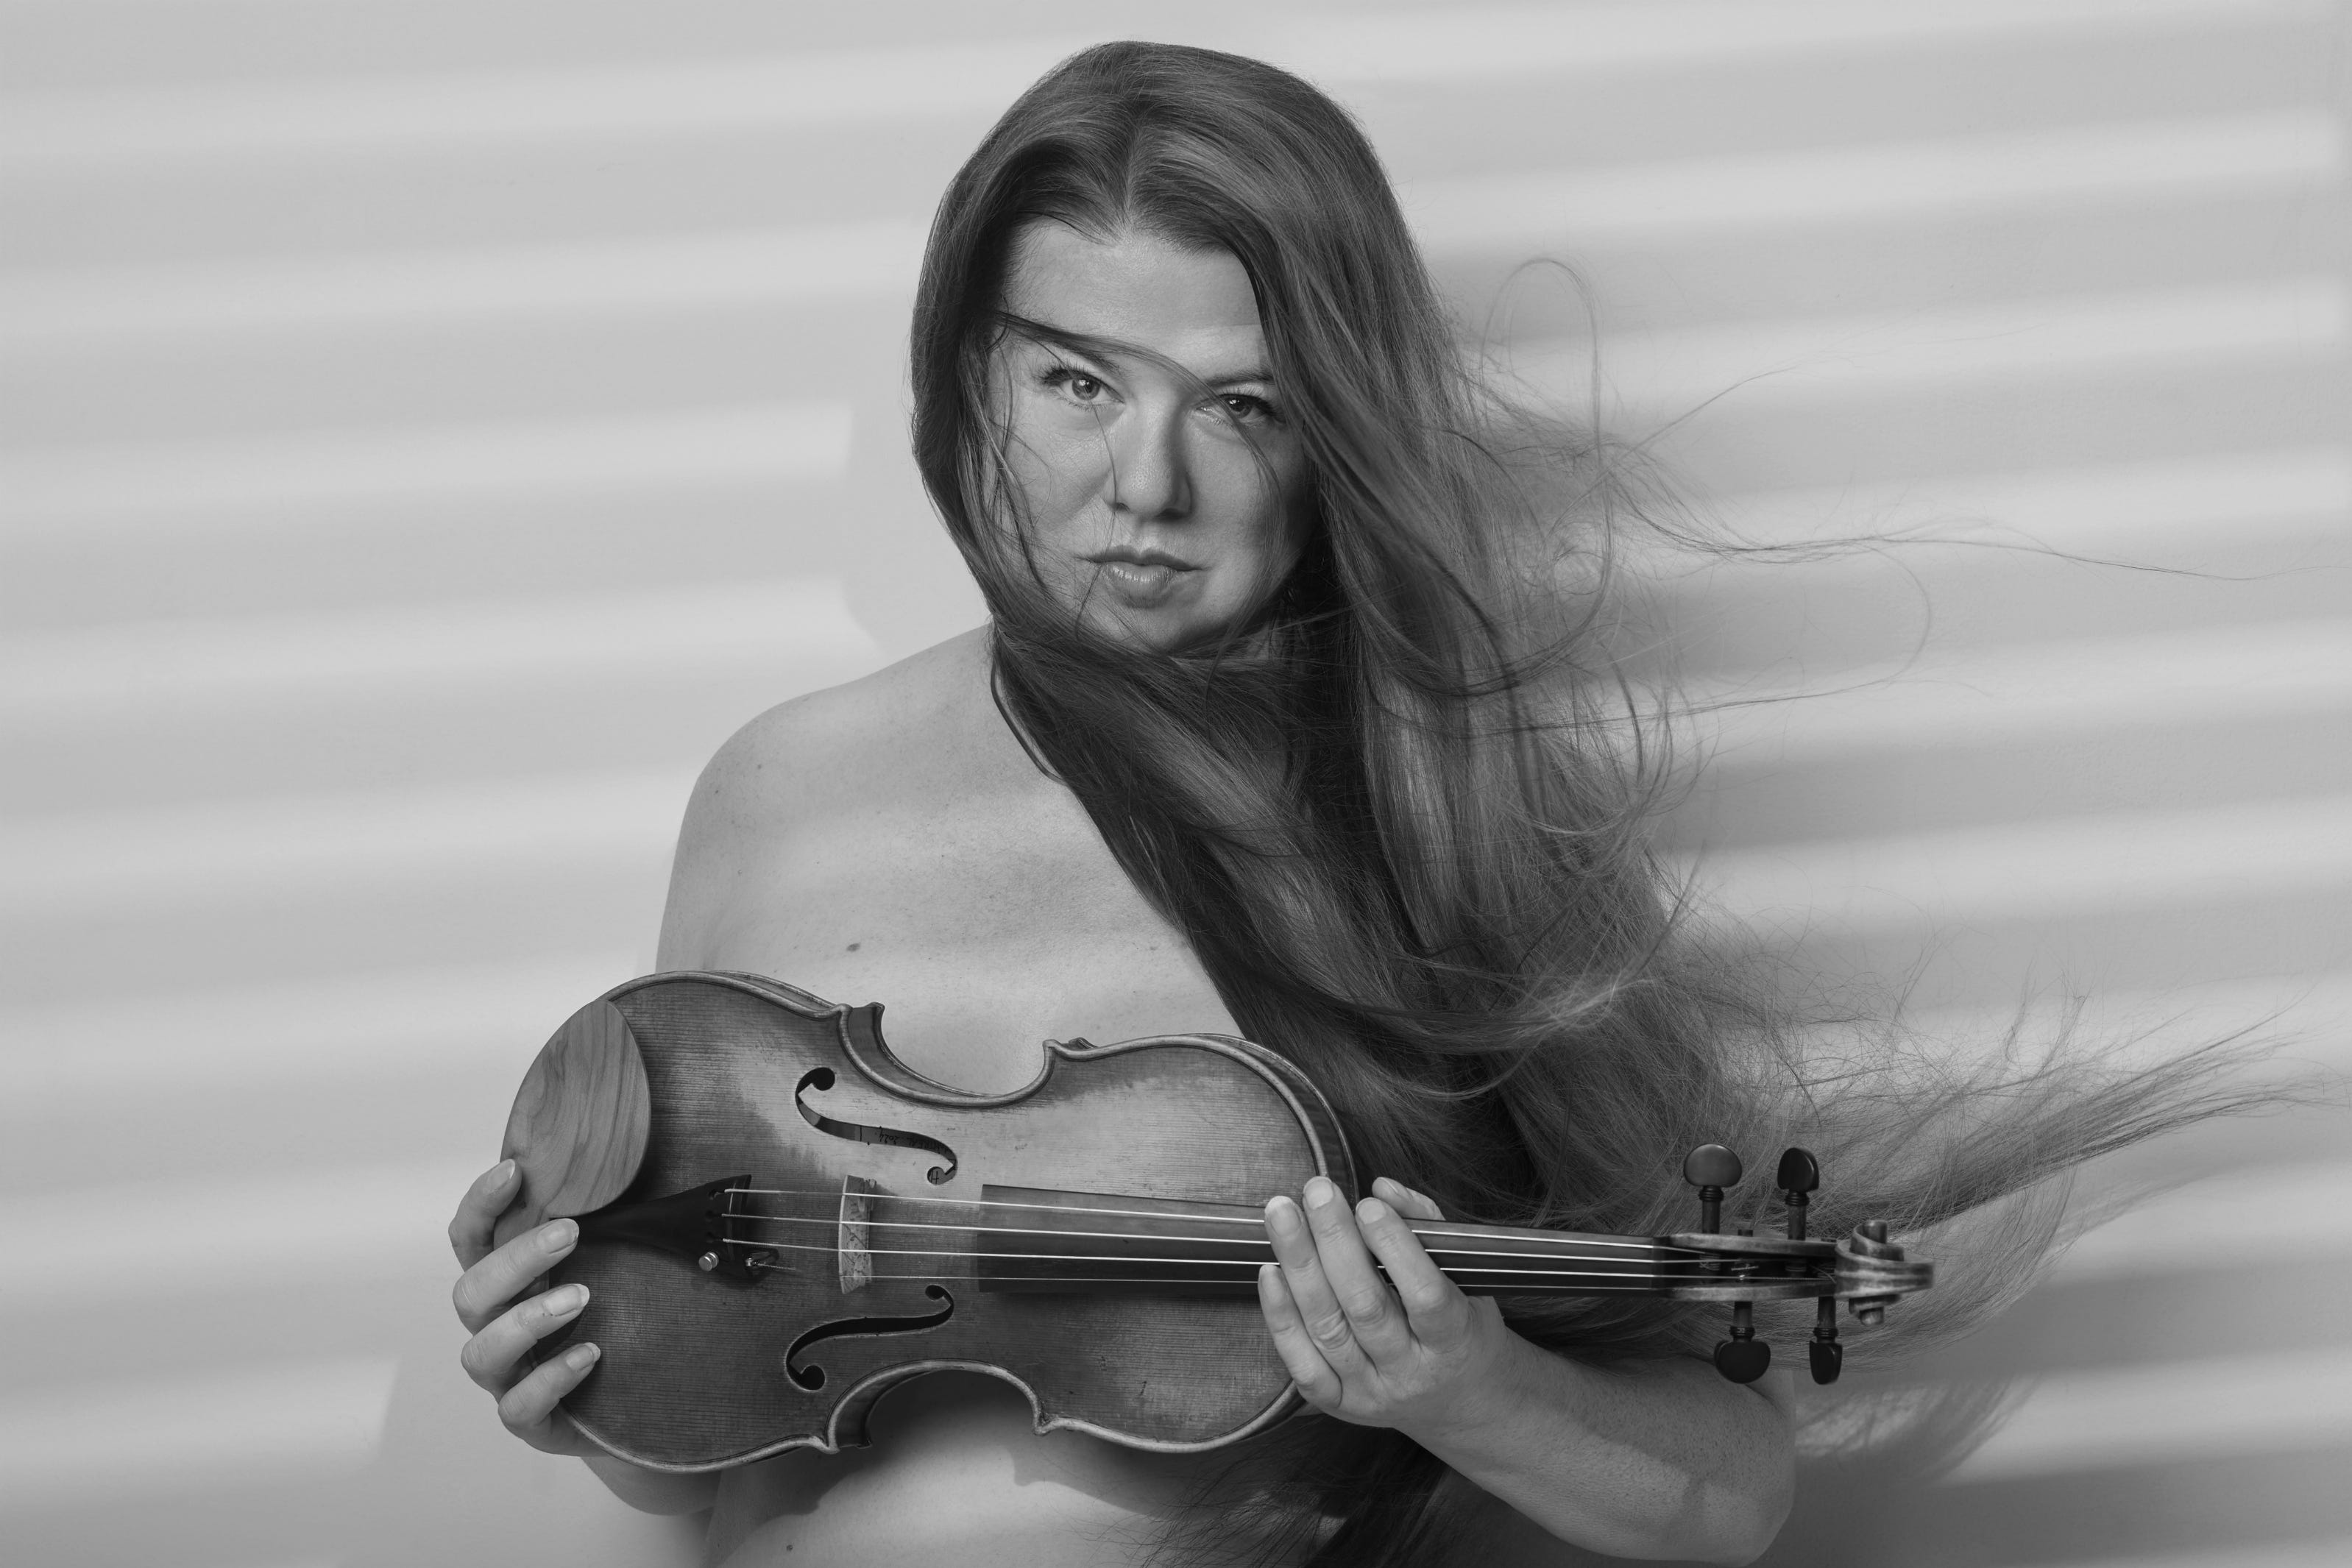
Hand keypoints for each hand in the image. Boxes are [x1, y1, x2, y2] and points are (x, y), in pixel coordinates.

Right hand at [449, 1159, 600, 1457]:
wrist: (633, 1405)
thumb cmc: (613, 1321)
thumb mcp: (608, 1265)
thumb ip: (605, 1220)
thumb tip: (628, 1148)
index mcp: (507, 1285)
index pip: (471, 1240)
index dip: (481, 1205)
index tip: (514, 1169)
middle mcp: (495, 1328)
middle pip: (469, 1292)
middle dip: (515, 1259)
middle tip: (570, 1233)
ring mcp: (508, 1378)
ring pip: (481, 1351)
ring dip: (528, 1319)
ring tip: (582, 1297)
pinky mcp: (531, 1421)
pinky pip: (519, 1407)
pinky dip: (551, 1378)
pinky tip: (589, 1354)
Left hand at [1257, 1175, 1522, 1441]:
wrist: (1460, 1403)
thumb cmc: (1464, 1327)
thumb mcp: (1467, 1277)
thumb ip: (1427, 1226)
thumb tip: (1382, 1188)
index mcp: (1456, 1341)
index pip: (1425, 1296)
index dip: (1396, 1249)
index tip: (1368, 1205)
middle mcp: (1412, 1373)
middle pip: (1365, 1308)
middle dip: (1335, 1242)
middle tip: (1317, 1192)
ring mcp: (1372, 1393)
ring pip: (1328, 1330)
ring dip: (1299, 1266)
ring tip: (1282, 1214)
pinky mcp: (1339, 1404)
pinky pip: (1302, 1365)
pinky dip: (1281, 1318)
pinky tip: (1270, 1272)